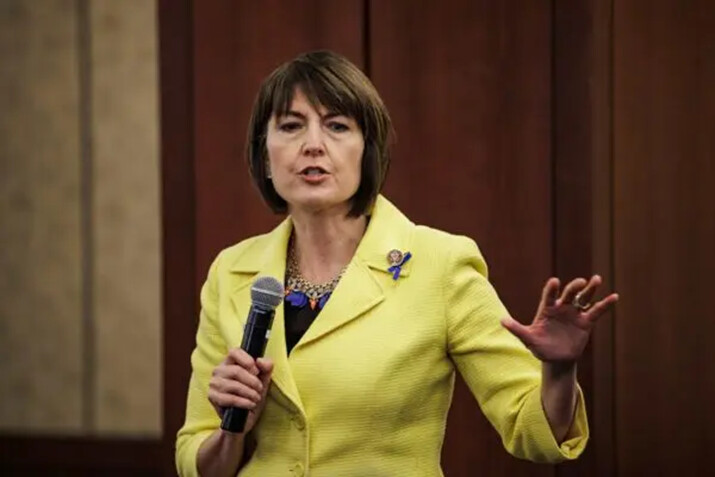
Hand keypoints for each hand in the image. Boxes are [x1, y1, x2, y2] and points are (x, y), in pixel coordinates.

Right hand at [208, 348, 273, 433]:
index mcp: (230, 361)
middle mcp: (219, 370)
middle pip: (236, 371)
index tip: (256, 370)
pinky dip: (243, 402)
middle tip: (259, 389)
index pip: (234, 352)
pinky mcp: (212, 397)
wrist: (246, 417)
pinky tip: (250, 404)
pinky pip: (229, 398)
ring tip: (256, 398)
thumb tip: (260, 360)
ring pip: (234, 385)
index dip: (246, 359)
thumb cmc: (253, 394)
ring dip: (249, 393)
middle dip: (252, 381)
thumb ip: (266, 367)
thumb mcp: (264, 379)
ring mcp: (214, 383)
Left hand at [501, 275, 617, 362]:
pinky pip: (596, 311)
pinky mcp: (586, 322)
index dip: (551, 289)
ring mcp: (574, 313)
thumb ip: (517, 329)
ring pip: (583, 298)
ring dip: (590, 289)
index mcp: (547, 309)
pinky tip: (614, 297)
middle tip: (580, 282)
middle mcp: (561, 307)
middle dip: (574, 287)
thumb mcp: (528, 339)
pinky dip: (605, 304)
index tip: (554, 282)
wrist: (556, 358)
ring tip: (597, 279)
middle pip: (569, 293)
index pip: (549, 295)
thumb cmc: (540, 347)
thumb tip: (502, 321)